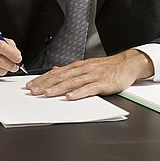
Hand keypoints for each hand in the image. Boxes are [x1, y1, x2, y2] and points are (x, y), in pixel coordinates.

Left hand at [26, 49, 153, 99]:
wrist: (128, 63)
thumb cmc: (109, 67)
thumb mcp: (88, 66)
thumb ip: (72, 70)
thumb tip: (56, 70)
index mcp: (79, 66)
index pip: (57, 72)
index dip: (43, 78)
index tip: (31, 85)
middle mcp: (84, 69)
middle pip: (62, 76)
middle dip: (46, 83)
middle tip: (33, 90)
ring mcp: (93, 75)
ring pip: (73, 81)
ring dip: (58, 87)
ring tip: (47, 93)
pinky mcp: (103, 83)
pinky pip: (89, 88)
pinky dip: (79, 92)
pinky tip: (70, 97)